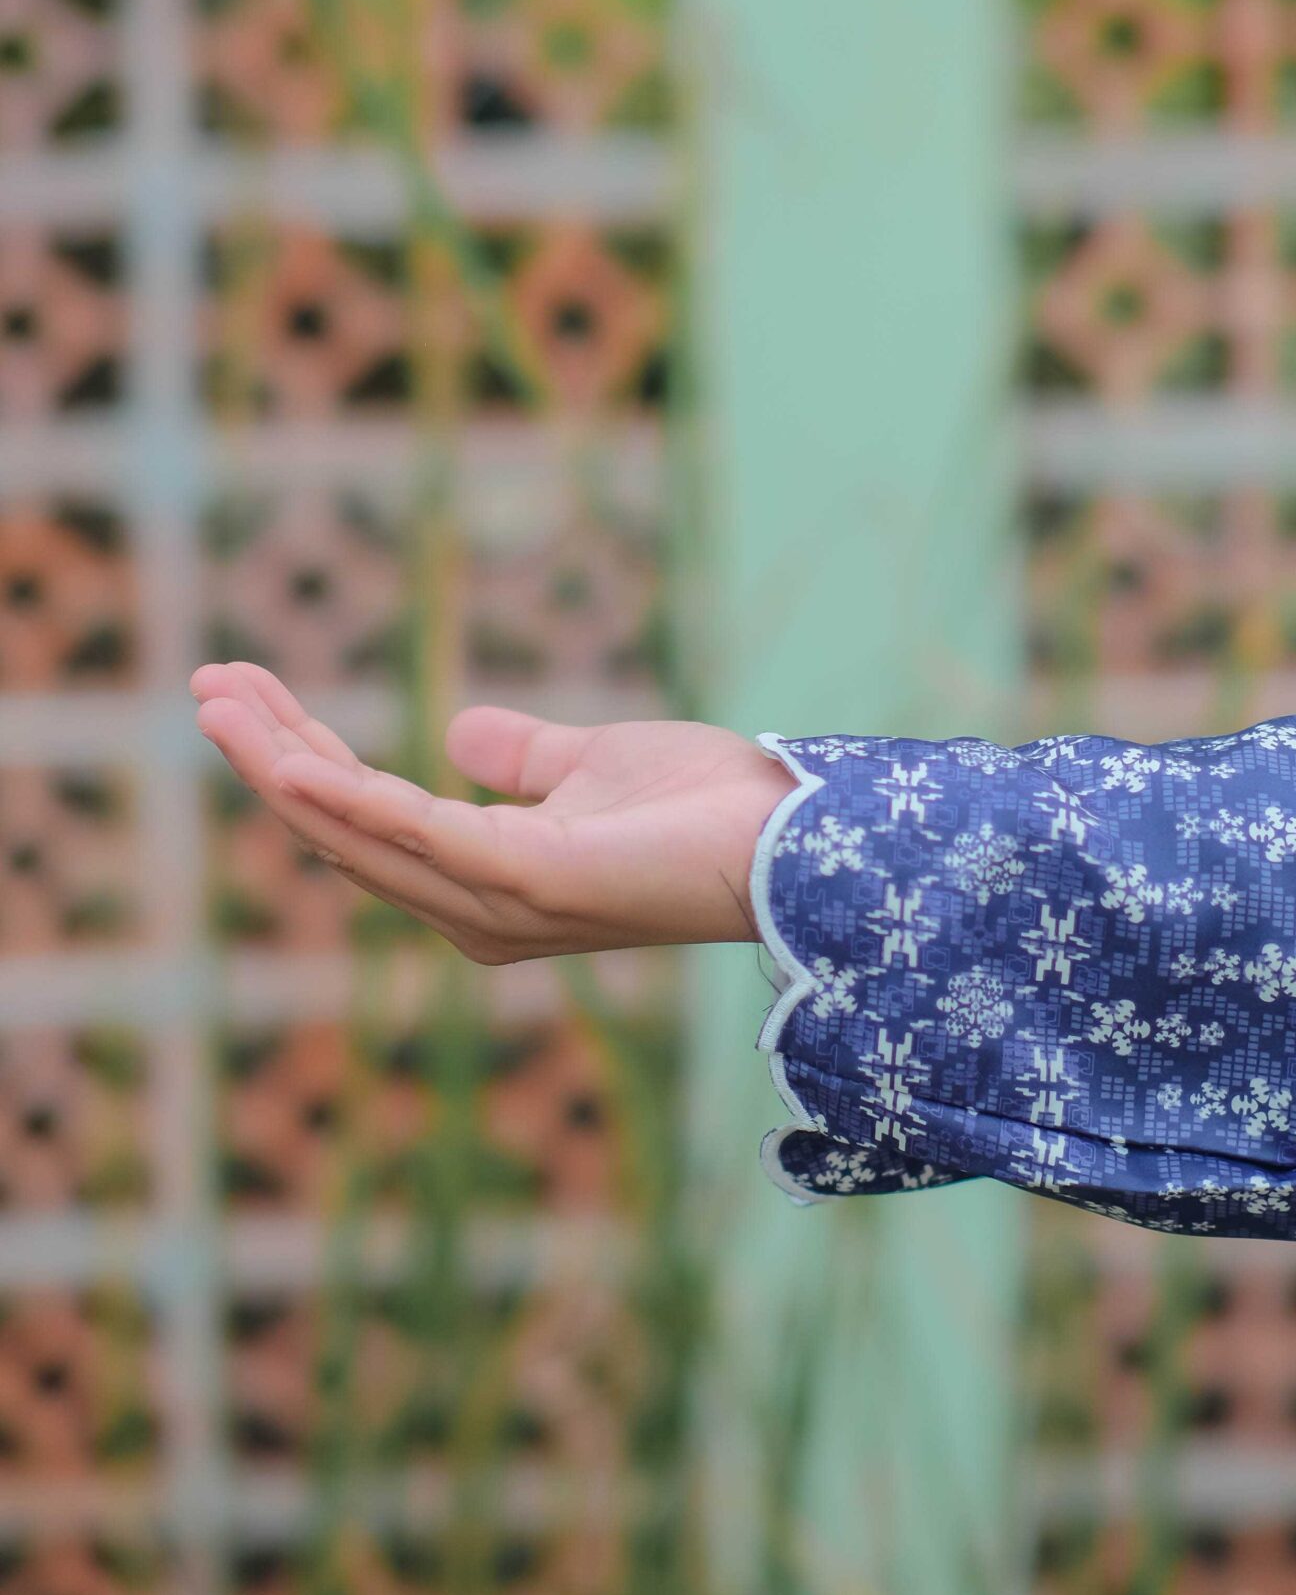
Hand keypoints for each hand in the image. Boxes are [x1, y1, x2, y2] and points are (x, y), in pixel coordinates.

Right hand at [189, 661, 791, 962]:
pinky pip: (422, 837)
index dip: (300, 756)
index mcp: (485, 883)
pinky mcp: (533, 883)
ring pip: (361, 831)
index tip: (241, 689)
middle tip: (203, 685)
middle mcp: (477, 909)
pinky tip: (296, 761)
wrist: (792, 836)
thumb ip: (523, 760)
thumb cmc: (704, 808)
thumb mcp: (592, 765)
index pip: (367, 815)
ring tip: (221, 703)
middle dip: (269, 756)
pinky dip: (354, 800)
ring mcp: (502, 903)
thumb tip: (458, 734)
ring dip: (285, 766)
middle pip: (343, 828)